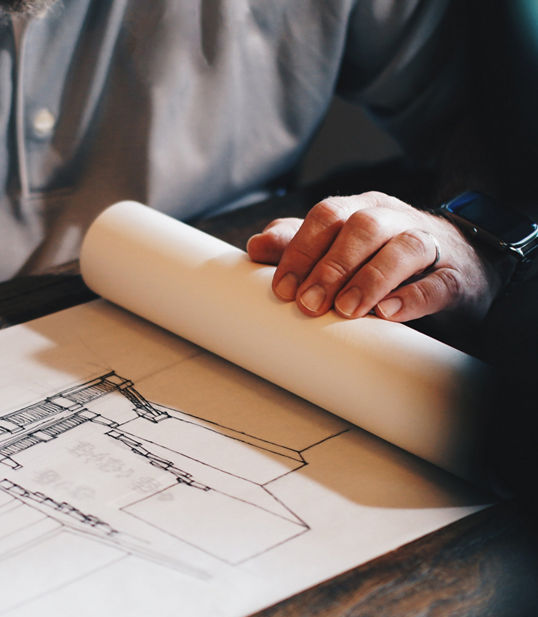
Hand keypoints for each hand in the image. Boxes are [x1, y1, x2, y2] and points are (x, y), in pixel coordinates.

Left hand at [246, 191, 506, 321]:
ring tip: (345, 310)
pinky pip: (439, 282)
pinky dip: (413, 297)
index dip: (301, 249)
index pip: (327, 215)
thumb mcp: (337, 247)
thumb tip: (255, 246)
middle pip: (362, 227)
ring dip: (370, 278)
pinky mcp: (456, 276)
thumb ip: (298, 245)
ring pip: (404, 247)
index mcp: (360, 209)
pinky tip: (388, 313)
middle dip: (331, 266)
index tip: (282, 289)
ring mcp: (430, 245)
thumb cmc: (381, 257)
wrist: (456, 267)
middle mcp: (394, 219)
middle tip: (309, 304)